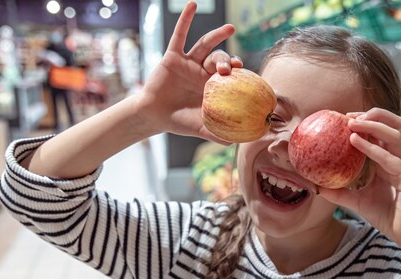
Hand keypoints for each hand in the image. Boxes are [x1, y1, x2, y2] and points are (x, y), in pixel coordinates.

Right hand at [135, 1, 242, 141]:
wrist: (155, 116)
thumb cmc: (180, 121)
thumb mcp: (202, 128)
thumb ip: (219, 133)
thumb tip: (240, 143)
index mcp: (213, 86)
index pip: (230, 75)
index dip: (238, 72)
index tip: (245, 73)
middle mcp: (202, 71)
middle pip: (219, 59)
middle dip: (226, 60)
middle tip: (230, 66)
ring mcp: (188, 63)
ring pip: (205, 45)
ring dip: (217, 36)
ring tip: (230, 29)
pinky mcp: (173, 56)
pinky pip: (179, 35)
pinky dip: (185, 19)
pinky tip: (192, 5)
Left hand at [319, 108, 400, 257]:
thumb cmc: (388, 216)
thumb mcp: (358, 202)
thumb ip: (341, 193)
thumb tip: (318, 188)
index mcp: (392, 160)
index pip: (383, 131)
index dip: (367, 120)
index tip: (344, 117)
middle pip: (394, 124)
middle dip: (373, 114)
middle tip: (348, 116)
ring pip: (394, 135)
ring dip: (372, 124)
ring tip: (351, 122)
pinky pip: (390, 158)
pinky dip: (372, 148)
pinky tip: (355, 142)